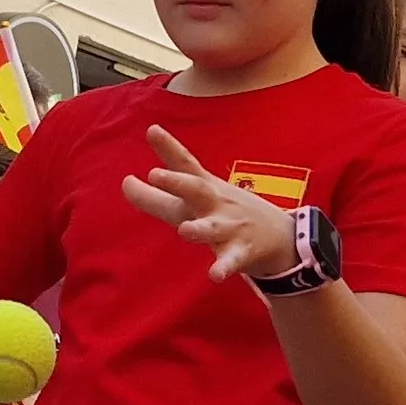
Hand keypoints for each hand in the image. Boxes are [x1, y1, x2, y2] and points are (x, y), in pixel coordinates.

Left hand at [119, 125, 300, 281]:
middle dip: (177, 182)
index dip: (168, 147)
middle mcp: (215, 203)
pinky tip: (214, 274)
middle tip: (155, 174)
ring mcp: (229, 227)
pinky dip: (223, 267)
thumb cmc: (226, 212)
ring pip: (212, 228)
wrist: (281, 235)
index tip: (152, 130)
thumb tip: (124, 183)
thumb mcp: (195, 200)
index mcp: (203, 189)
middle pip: (196, 189)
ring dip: (199, 229)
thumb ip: (157, 195)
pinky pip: (231, 261)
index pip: (184, 165)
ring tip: (185, 230)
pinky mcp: (240, 252)